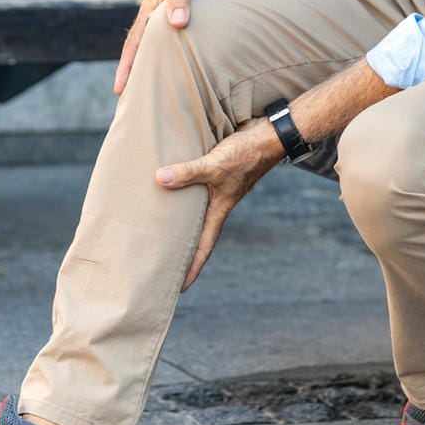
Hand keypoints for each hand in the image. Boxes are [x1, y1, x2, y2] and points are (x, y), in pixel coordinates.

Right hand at [114, 0, 232, 94]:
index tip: (120, 90)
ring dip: (159, 66)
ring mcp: (175, 17)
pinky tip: (186, 70)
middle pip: (145, 50)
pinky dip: (180, 56)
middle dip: (138, 73)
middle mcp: (160, 16)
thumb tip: (177, 24)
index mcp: (152, 10)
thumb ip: (181, 1)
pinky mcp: (193, 15)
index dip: (127, 67)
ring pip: (164, 48)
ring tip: (157, 90)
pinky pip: (184, 41)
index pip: (134, 44)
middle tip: (134, 100)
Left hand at [157, 120, 282, 290]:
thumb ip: (188, 173)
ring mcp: (216, 188)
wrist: (268, 135)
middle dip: (180, 248)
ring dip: (179, 219)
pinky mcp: (214, 172)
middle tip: (160, 262)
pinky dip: (180, 190)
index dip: (192, 268)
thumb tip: (159, 179)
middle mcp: (216, 203)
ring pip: (193, 210)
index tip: (179, 288)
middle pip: (196, 232)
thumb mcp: (216, 166)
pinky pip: (193, 187)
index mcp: (219, 210)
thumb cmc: (247, 155)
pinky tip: (166, 185)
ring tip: (156, 227)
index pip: (203, 247)